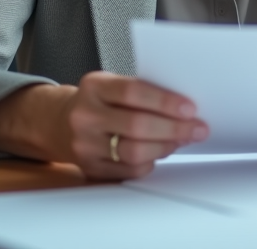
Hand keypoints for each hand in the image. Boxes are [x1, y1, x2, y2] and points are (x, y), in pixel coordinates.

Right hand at [60, 71, 208, 179]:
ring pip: (134, 152)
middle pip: (136, 125)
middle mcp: (85, 115)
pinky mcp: (90, 168)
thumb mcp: (112, 85)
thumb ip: (142, 92)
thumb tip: (184, 109)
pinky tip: (159, 152)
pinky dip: (150, 162)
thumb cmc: (97, 101)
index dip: (164, 101)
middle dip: (174, 128)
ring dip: (165, 147)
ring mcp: (84, 144)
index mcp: (94, 86)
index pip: (133, 92)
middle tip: (197, 128)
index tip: (189, 108)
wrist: (59, 122)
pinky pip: (129, 171)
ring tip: (180, 140)